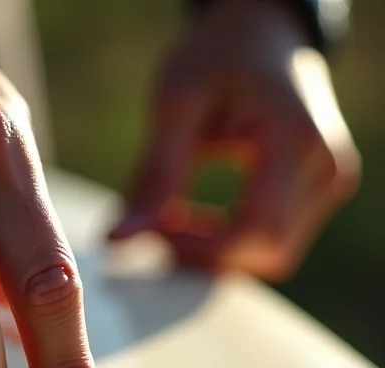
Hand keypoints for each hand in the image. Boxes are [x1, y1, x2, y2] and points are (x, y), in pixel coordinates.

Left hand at [108, 0, 359, 279]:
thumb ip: (154, 176)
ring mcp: (330, 184)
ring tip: (171, 218)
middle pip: (266, 253)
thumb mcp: (177, 104)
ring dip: (214, 253)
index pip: (255, 231)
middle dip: (203, 254)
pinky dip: (228, 244)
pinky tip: (193, 220)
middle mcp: (327, 169)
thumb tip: (115, 240)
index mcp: (297, 142)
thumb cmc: (216, 57)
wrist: (261, 33)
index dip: (196, 247)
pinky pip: (273, 244)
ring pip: (271, 257)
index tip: (151, 228)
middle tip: (154, 224)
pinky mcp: (319, 194)